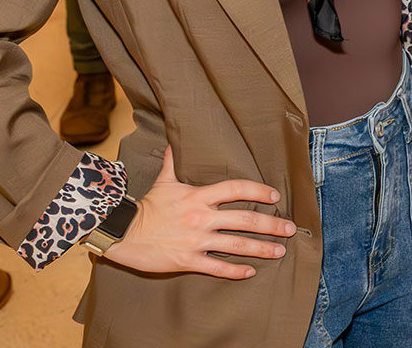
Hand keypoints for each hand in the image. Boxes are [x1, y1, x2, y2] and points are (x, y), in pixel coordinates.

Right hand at [101, 147, 294, 279]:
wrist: (122, 232)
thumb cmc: (145, 207)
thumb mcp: (162, 181)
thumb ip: (172, 162)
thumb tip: (173, 141)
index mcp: (198, 196)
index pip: (236, 188)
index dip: (258, 191)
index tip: (275, 196)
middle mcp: (201, 217)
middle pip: (245, 219)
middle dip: (272, 224)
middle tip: (290, 229)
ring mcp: (195, 240)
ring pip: (236, 245)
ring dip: (261, 249)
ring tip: (279, 251)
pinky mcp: (187, 261)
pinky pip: (216, 267)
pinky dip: (235, 271)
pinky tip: (250, 272)